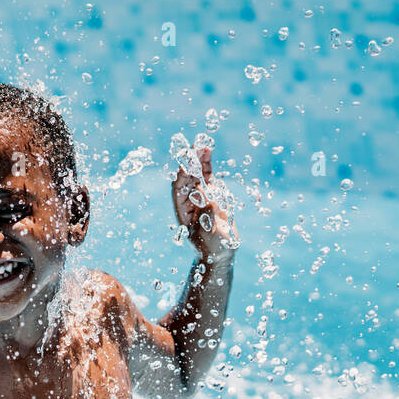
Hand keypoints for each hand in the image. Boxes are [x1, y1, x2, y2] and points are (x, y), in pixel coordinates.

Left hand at [172, 145, 237, 259]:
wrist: (219, 254)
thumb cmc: (212, 248)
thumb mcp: (210, 234)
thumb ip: (209, 215)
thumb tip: (209, 197)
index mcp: (183, 210)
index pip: (179, 187)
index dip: (183, 173)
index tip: (188, 160)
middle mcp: (189, 200)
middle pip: (187, 176)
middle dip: (191, 160)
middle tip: (196, 145)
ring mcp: (200, 196)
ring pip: (196, 173)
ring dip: (198, 158)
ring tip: (203, 143)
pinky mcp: (211, 194)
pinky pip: (207, 176)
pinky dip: (207, 164)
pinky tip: (208, 152)